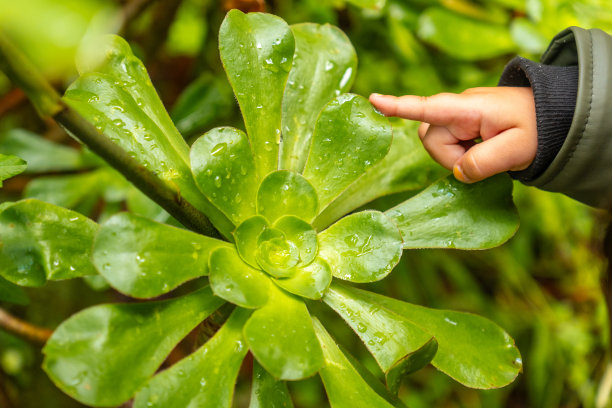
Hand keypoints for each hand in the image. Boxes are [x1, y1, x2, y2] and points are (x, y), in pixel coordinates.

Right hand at [369, 88, 536, 182]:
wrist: (551, 118)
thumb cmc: (539, 128)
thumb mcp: (520, 148)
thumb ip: (486, 162)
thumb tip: (457, 173)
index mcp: (470, 108)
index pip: (430, 107)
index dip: (400, 107)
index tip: (373, 100)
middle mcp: (457, 109)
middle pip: (430, 137)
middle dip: (449, 157)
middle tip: (483, 161)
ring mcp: (457, 117)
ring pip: (435, 144)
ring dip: (455, 157)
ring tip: (485, 154)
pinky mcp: (459, 126)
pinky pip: (445, 145)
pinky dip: (458, 154)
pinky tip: (479, 152)